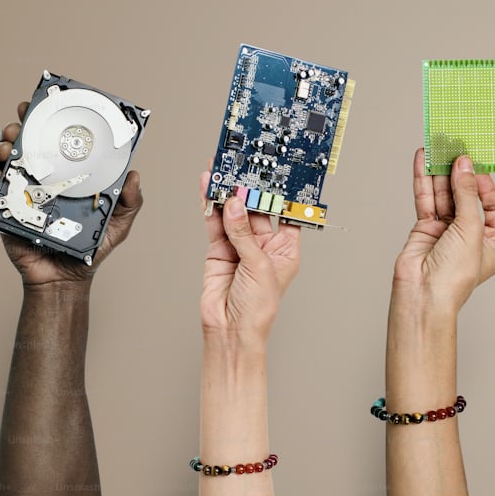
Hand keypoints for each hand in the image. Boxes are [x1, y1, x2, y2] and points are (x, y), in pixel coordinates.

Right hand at [0, 102, 142, 286]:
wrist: (66, 278)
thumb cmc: (91, 248)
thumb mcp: (118, 223)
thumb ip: (129, 201)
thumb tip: (134, 175)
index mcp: (67, 177)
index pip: (56, 144)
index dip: (47, 123)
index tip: (43, 105)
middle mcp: (43, 180)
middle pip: (25, 146)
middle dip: (18, 129)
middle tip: (18, 124)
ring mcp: (22, 193)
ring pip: (4, 162)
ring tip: (5, 148)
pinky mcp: (6, 210)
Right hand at [199, 172, 300, 346]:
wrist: (230, 329)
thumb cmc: (258, 308)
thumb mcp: (258, 266)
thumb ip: (244, 233)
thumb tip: (236, 205)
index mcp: (286, 248)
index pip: (284, 214)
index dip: (280, 194)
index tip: (275, 172)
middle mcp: (264, 245)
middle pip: (256, 209)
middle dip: (249, 188)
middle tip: (243, 165)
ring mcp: (240, 245)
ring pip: (234, 212)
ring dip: (228, 192)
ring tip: (222, 168)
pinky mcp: (219, 249)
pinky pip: (215, 222)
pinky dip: (211, 205)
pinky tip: (208, 186)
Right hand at [392, 150, 494, 314]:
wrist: (423, 295)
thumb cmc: (455, 276)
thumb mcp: (470, 229)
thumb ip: (466, 194)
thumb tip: (464, 165)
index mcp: (493, 242)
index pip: (494, 205)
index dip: (485, 183)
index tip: (475, 164)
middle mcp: (470, 236)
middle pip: (466, 196)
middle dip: (460, 173)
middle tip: (456, 148)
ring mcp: (447, 232)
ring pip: (444, 195)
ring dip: (441, 172)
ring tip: (438, 147)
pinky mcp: (425, 229)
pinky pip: (427, 199)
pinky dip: (425, 180)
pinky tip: (424, 160)